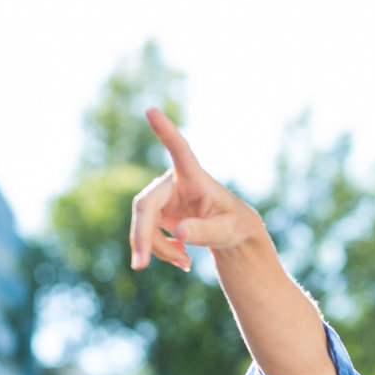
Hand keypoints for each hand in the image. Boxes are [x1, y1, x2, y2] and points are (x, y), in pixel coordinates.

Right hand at [130, 108, 263, 271]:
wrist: (231, 233)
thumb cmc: (235, 225)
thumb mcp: (229, 231)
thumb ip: (206, 230)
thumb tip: (178, 230)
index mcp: (194, 177)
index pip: (180, 150)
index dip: (166, 132)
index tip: (152, 110)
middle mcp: (172, 183)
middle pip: (145, 205)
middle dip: (142, 235)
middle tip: (140, 265)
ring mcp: (161, 198)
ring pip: (143, 224)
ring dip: (156, 249)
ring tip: (186, 264)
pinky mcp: (156, 214)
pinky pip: (147, 235)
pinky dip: (159, 251)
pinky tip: (182, 260)